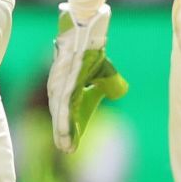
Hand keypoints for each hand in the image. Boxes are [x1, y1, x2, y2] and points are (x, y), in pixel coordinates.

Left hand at [48, 5, 127, 151]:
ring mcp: (61, 87)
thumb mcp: (104, 73)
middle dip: (64, 134)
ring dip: (62, 131)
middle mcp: (61, 91)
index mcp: (69, 91)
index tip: (72, 147)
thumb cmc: (92, 51)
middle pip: (63, 117)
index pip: (70, 114)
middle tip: (67, 150)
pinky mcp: (64, 83)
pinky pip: (63, 106)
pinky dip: (63, 120)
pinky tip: (63, 131)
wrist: (86, 31)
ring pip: (61, 114)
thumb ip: (110, 85)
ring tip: (65, 146)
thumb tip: (119, 93)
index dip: (73, 129)